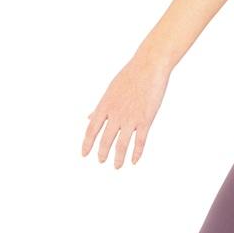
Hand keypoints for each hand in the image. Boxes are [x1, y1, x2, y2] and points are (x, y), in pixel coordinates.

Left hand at [83, 51, 172, 167]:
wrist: (149, 66)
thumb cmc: (130, 76)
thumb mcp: (110, 91)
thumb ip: (99, 107)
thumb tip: (88, 118)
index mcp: (105, 106)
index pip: (91, 129)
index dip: (87, 143)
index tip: (84, 154)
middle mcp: (115, 114)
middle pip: (105, 139)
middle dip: (102, 152)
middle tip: (101, 160)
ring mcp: (131, 118)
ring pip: (121, 144)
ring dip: (118, 158)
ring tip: (117, 166)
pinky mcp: (146, 119)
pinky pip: (140, 141)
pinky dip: (136, 153)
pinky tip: (134, 161)